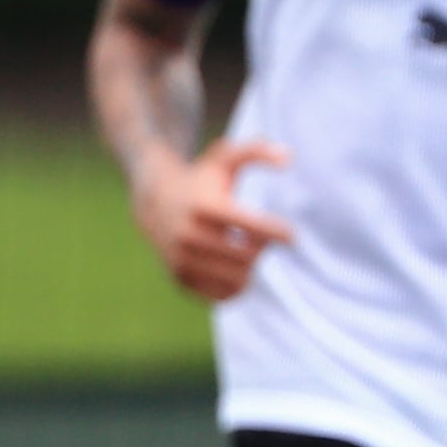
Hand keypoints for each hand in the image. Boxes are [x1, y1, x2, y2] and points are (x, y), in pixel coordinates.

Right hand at [132, 139, 294, 302]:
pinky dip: (235, 288)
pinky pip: (219, 295)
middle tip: (262, 241)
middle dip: (261, 250)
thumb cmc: (201, 178)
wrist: (154, 200)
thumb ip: (257, 150)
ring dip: (250, 270)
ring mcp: (181, 259)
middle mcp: (189, 236)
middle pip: (246, 257)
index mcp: (205, 207)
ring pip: (235, 280)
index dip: (276, 233)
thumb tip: (289, 158)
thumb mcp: (224, 158)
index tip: (292, 237)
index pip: (250, 226)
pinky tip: (238, 272)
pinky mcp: (179, 277)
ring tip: (249, 254)